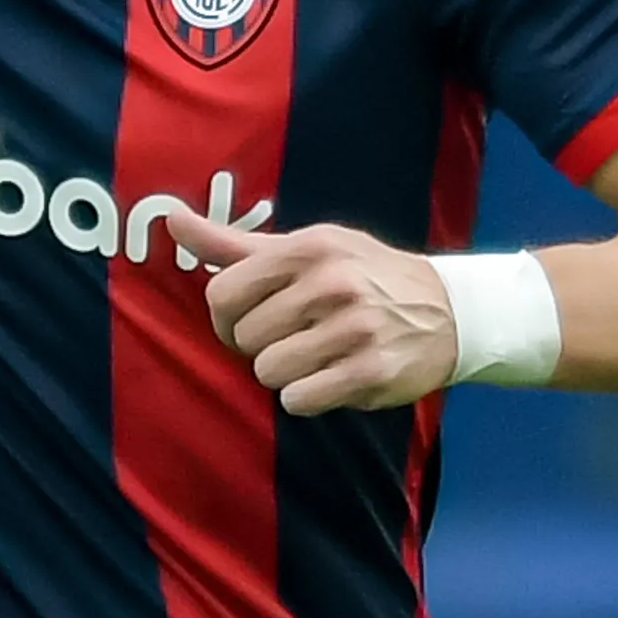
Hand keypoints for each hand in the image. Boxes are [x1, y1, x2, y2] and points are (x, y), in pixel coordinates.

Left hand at [164, 211, 461, 417]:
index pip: (222, 293)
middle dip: (261, 345)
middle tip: (297, 335)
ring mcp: (354, 328)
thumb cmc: (360, 275)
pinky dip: (308, 396)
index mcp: (308, 248)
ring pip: (269, 372)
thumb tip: (170, 217)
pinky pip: (300, 399)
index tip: (248, 319)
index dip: (225, 317)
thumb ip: (233, 244)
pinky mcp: (370, 371)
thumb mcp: (303, 248)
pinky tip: (333, 376)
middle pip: (244, 338)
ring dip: (286, 374)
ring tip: (318, 355)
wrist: (448, 310)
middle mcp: (332, 283)